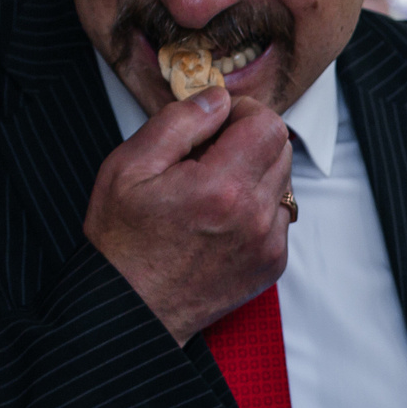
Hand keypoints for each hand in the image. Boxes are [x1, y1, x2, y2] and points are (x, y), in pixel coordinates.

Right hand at [83, 85, 294, 344]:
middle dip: (250, 140)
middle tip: (208, 155)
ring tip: (211, 190)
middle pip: (281, 149)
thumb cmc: (123, 241)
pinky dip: (257, 208)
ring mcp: (268, 243)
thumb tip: (217, 99)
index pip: (268, 125)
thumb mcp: (129, 167)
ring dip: (255, 174)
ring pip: (283, 182)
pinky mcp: (273, 263)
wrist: (132, 308)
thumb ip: (178, 123)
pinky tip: (220, 218)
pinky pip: (279, 216)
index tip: (218, 121)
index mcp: (221, 188)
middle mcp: (255, 217)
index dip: (244, 112)